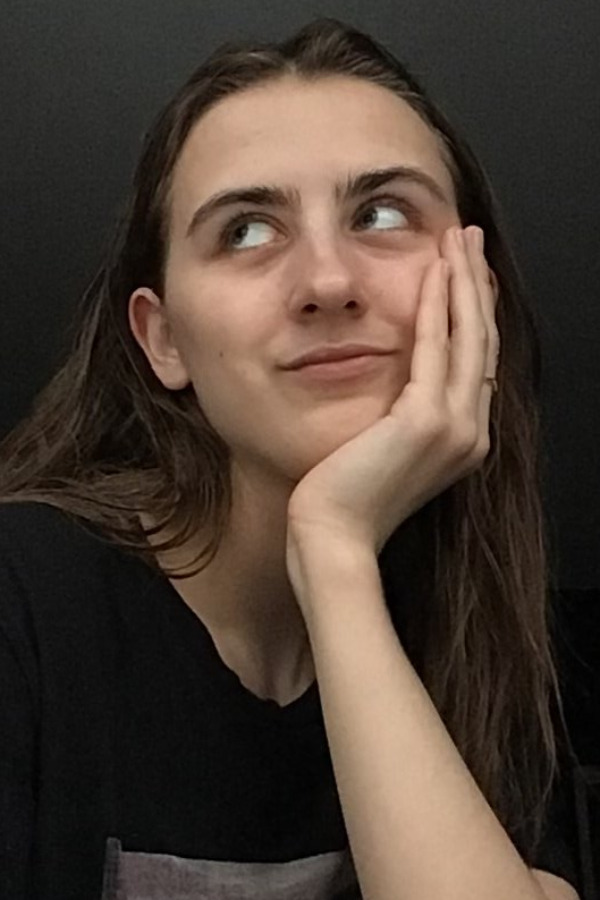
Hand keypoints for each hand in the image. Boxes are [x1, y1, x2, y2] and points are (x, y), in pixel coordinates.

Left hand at [286, 225, 498, 559]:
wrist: (332, 536)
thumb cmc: (346, 498)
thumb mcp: (383, 451)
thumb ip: (400, 418)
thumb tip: (396, 386)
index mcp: (463, 441)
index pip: (476, 361)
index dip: (476, 312)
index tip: (467, 274)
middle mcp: (470, 433)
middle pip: (483, 342)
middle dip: (478, 284)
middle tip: (470, 239)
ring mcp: (455, 428)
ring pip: (469, 336)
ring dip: (464, 281)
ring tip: (460, 238)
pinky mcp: (427, 422)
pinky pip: (434, 348)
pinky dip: (436, 306)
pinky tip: (434, 271)